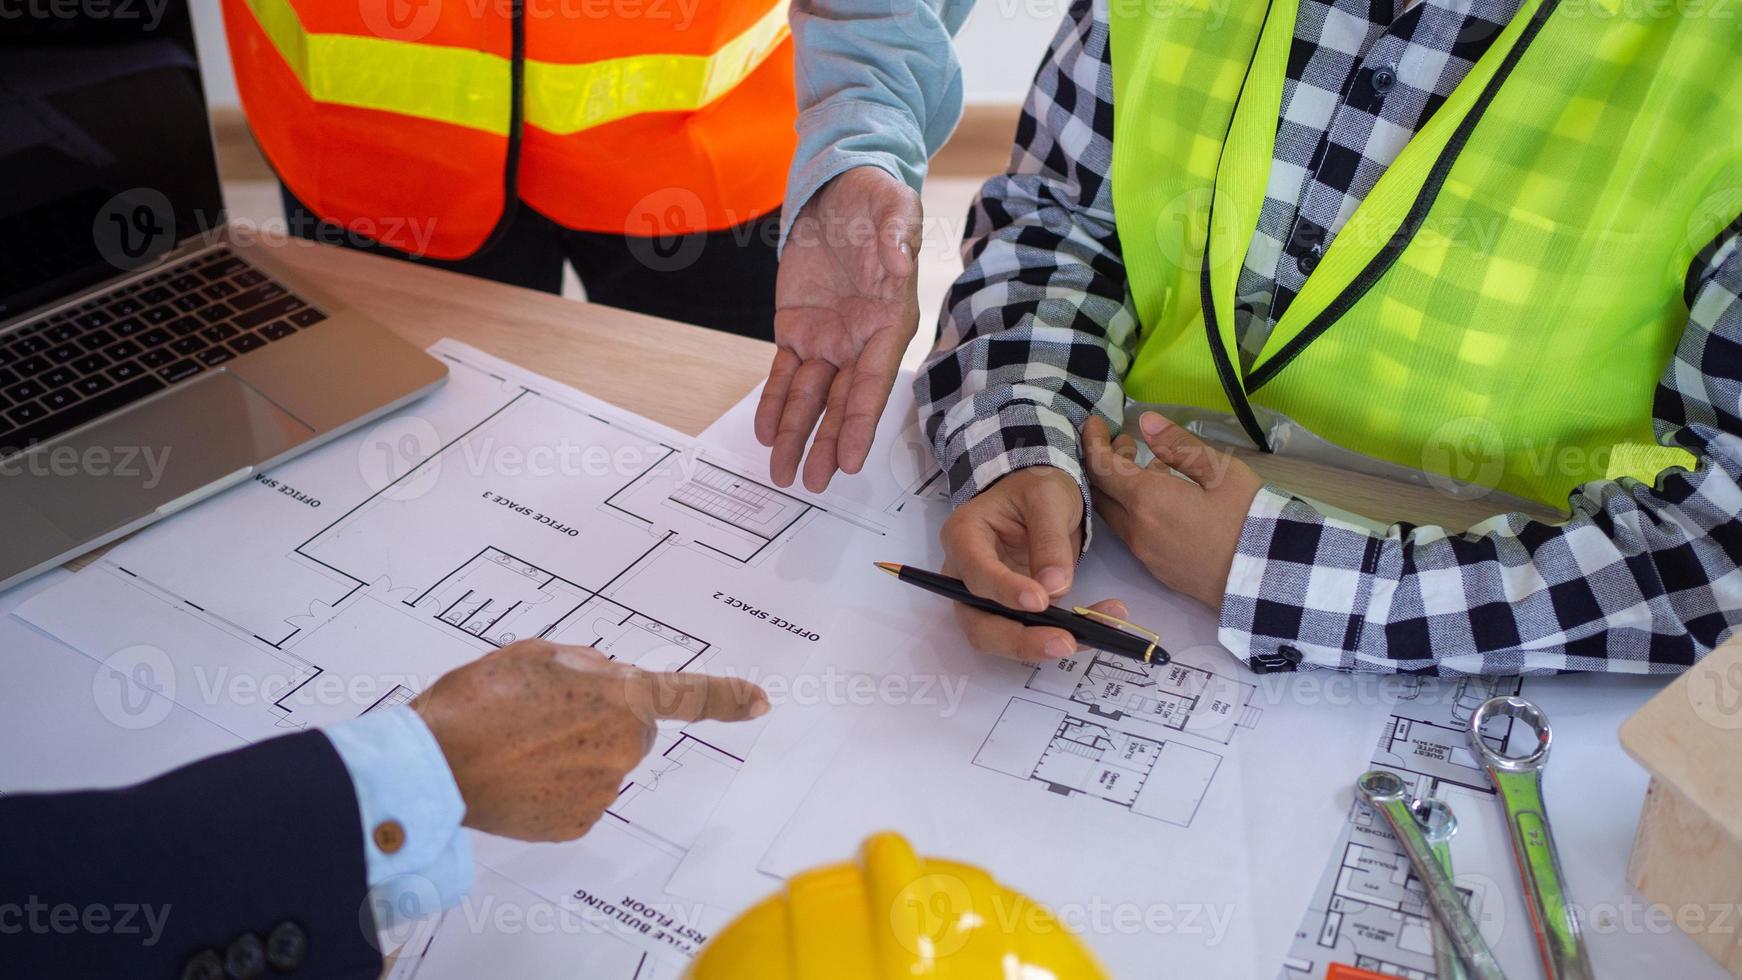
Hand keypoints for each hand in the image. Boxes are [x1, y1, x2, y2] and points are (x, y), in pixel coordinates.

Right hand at [414, 639, 767, 841]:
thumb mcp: (538, 655)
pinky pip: (579, 798)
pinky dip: (555, 789)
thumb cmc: (479, 701)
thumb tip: (604, 680)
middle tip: (540, 717)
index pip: (689, 696)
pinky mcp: (580, 822)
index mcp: (620, 693)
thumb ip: (587, 666)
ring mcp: (604, 788)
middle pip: (629, 730)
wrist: (435, 764)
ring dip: (572, 755)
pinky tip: (521, 777)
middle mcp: (623, 743)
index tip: (759, 702)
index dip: (727, 698)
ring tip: (519, 746)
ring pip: (601, 765)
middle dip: (597, 722)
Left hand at [757, 166, 922, 491]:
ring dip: (795, 434)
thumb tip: (895, 265)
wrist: (843, 190)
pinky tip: (764, 433)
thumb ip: (897, 239)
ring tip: (781, 472)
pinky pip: (782, 373)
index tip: (849, 460)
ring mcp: (827, 339)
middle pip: (839, 403)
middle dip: (824, 442)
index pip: (873, 385)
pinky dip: (772, 402)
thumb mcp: (894, 210)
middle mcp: (858, 342)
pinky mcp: (796, 329)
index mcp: (889, 324)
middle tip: (811, 481)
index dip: (860, 424)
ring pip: (808, 397)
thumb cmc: (878, 202)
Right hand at [939, 465, 1126, 661]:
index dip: (1005, 591)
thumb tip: (1055, 587)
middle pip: (978, 622)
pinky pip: (1031, 633)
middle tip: (1064, 642)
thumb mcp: (1047, 498)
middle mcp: (965, 575)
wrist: (1040, 496)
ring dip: (1044, 645)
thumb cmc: (1035, 487)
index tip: (1040, 601)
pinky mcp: (1011, 613)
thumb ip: (1049, 540)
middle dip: (1020, 640)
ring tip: (1093, 634)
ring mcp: (985, 598)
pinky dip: (1066, 634)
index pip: (976, 573)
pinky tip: (1102, 624)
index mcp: (964, 537)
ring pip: (1001, 638)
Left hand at [1083, 413, 1261, 609]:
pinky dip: (1132, 508)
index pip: (1101, 467)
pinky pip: (1132, 532)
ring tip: (1145, 464)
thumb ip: (1179, 445)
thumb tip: (1145, 422)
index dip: (1092, 442)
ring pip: (1114, 514)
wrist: (1268, 578)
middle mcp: (1136, 530)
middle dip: (1103, 464)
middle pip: (1101, 492)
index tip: (1094, 423)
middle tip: (1124, 443)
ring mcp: (1145, 553)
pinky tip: (1161, 497)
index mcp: (1148, 501)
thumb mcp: (1221, 472)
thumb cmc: (1250, 518)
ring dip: (1118, 488)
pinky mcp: (1157, 569)